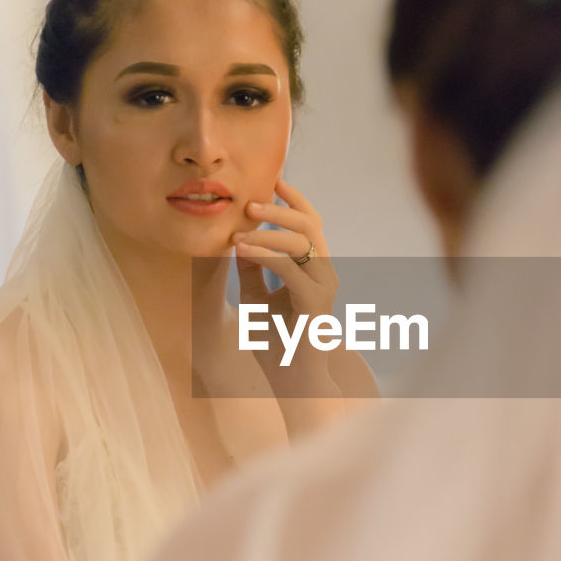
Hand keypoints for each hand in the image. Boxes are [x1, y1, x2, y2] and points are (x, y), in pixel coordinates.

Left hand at [231, 177, 339, 394]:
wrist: (291, 380)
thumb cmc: (276, 342)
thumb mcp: (257, 297)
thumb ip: (252, 269)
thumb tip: (236, 238)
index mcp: (314, 268)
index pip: (310, 222)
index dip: (294, 198)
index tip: (271, 179)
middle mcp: (324, 273)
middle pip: (310, 225)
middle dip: (279, 210)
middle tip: (249, 204)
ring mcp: (323, 287)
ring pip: (303, 242)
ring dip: (268, 230)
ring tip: (238, 231)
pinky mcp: (314, 304)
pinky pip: (291, 269)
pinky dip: (265, 255)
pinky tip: (241, 249)